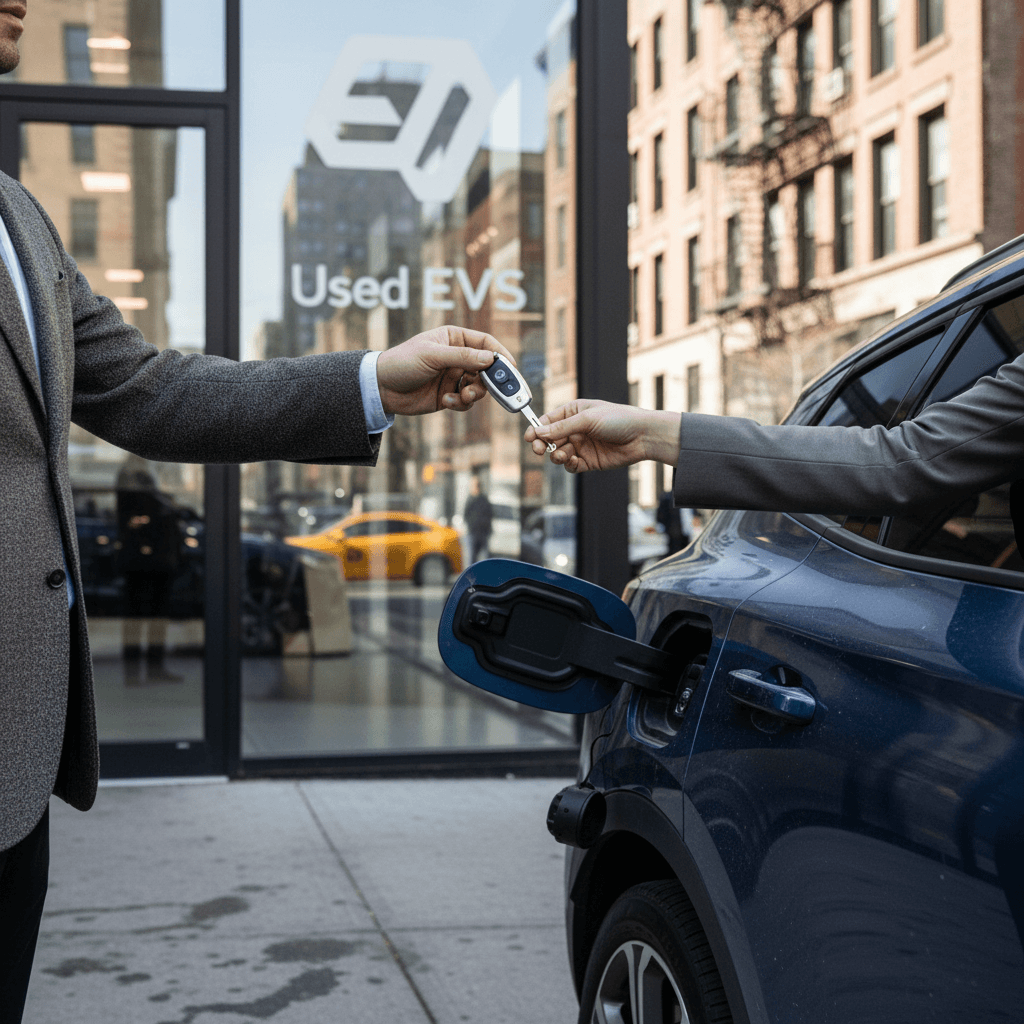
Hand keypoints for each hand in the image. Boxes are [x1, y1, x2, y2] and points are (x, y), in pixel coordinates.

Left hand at [376, 326, 513, 415]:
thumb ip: (462, 357)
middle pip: (487, 368)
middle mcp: (457, 357)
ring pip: (479, 387)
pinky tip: (447, 402)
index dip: (500, 354)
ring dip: (474, 394)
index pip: (485, 343)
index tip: (510, 367)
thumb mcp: (432, 356)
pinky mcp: (448, 395)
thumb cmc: (402, 363)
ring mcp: (453, 377)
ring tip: (463, 396)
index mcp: (454, 339)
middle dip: (490, 381)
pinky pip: (466, 401)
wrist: (381, 388)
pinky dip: (461, 404)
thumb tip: (490, 358)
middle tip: (493, 390)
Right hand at [525, 400, 681, 472]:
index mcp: (573, 413)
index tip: (530, 438)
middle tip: (540, 450)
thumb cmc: (619, 419)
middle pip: (549, 439)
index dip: (537, 429)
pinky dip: (569, 465)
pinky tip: (574, 462)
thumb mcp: (587, 419)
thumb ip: (561, 427)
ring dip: (557, 455)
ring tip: (563, 455)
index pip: (548, 421)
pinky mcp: (589, 461)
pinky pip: (571, 466)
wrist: (642, 436)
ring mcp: (582, 446)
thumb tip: (538, 432)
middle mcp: (575, 429)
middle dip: (543, 445)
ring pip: (558, 454)